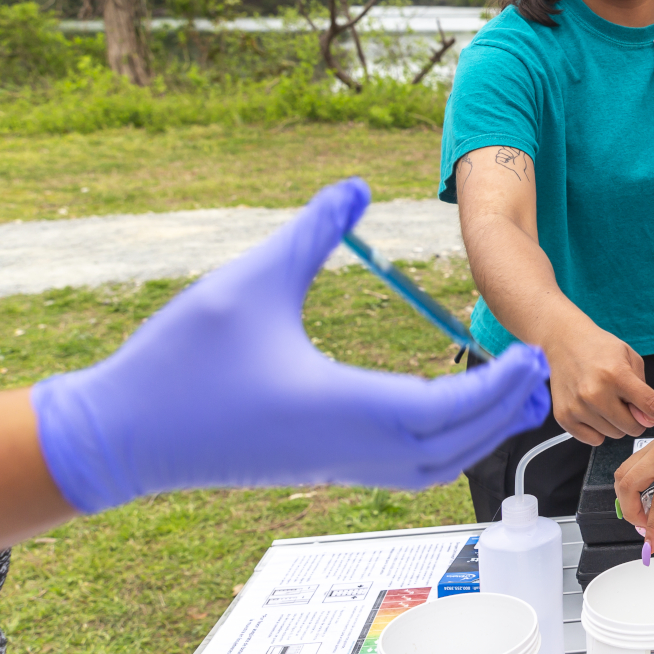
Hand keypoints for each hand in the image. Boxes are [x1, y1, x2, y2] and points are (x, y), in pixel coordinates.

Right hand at [28, 178, 551, 513]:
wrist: (118, 436)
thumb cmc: (178, 364)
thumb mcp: (250, 281)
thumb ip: (312, 232)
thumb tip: (357, 185)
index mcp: (341, 407)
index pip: (443, 409)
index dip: (494, 386)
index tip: (526, 355)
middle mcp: (347, 447)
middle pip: (451, 446)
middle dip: (501, 410)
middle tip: (536, 369)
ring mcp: (334, 465)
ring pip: (430, 465)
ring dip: (475, 433)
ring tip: (505, 391)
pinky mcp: (320, 467)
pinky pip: (402, 468)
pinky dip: (440, 446)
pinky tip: (445, 413)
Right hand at [542, 320, 653, 445]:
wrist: (563, 341)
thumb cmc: (599, 348)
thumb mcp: (630, 358)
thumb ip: (644, 391)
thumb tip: (647, 421)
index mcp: (616, 374)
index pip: (652, 405)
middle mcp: (596, 392)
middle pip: (633, 427)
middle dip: (637, 419)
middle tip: (626, 400)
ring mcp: (578, 406)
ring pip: (614, 435)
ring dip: (617, 423)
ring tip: (606, 399)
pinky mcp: (564, 417)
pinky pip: (594, 440)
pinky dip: (599, 430)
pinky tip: (593, 410)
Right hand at [616, 427, 653, 549]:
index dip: (653, 527)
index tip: (651, 543)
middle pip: (627, 487)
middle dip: (631, 513)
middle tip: (646, 526)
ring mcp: (652, 446)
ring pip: (622, 475)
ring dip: (626, 499)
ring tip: (644, 513)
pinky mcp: (650, 446)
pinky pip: (629, 467)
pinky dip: (630, 485)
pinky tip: (644, 496)